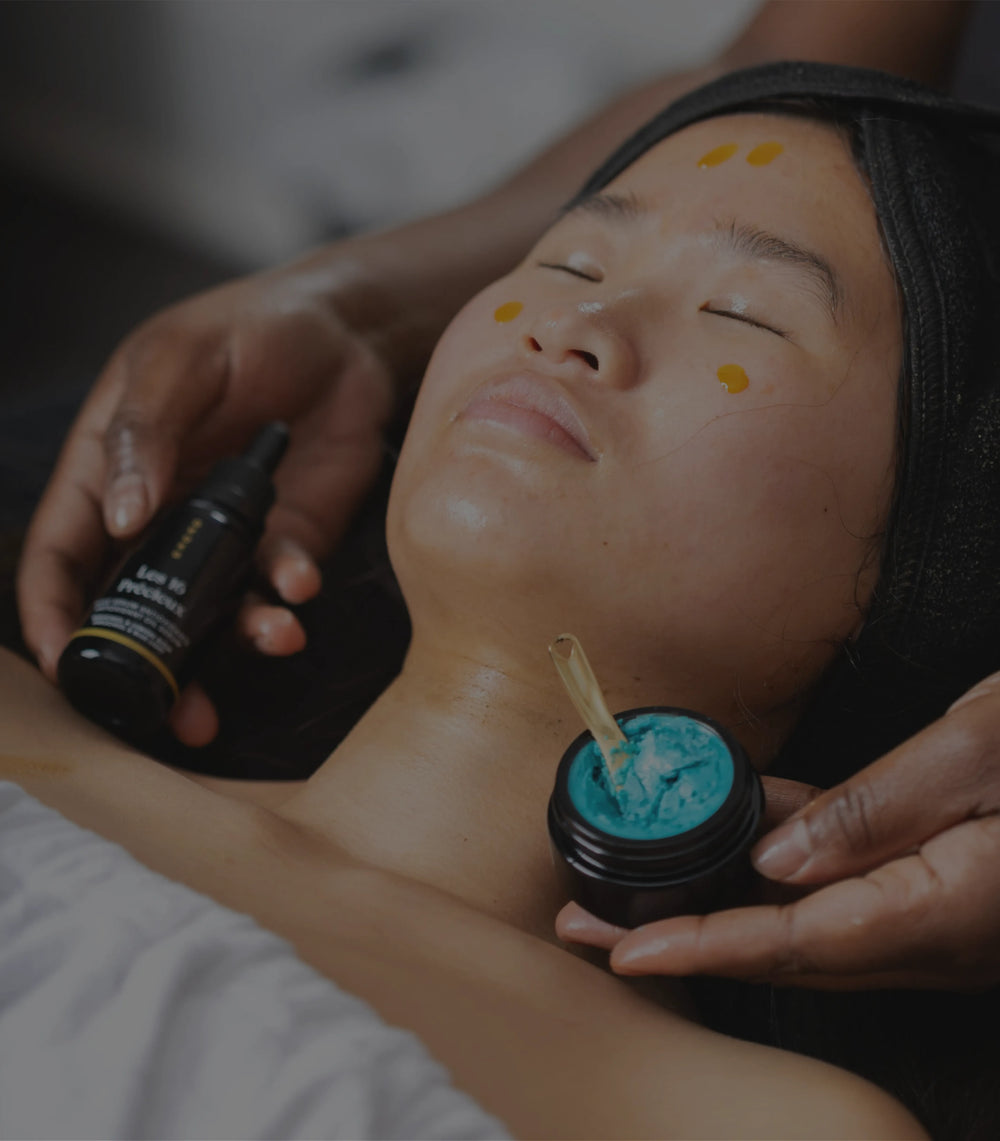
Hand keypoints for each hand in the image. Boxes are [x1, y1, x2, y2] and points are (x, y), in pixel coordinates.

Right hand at [17, 258, 397, 744]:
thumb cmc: (249, 328)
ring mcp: (226, 535)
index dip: (55, 615)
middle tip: (180, 709)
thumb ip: (144, 433)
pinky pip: (277, 584)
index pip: (63, 555)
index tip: (68, 666)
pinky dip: (288, 595)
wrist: (345, 334)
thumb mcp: (180, 363)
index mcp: (112, 472)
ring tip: (272, 639)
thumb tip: (121, 515)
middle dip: (153, 663)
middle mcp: (163, 517)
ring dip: (236, 642)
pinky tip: (300, 586)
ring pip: (213, 612)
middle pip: (138, 608)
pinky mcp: (285, 538)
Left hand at [556, 673, 999, 989]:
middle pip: (781, 946)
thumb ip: (877, 810)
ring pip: (801, 922)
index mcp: (943, 904)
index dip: (703, 947)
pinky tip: (733, 824)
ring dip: (714, 906)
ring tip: (634, 888)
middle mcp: (930, 929)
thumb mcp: (982, 749)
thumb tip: (778, 856)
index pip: (796, 939)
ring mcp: (931, 915)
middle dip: (680, 940)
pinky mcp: (932, 889)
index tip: (624, 951)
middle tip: (590, 924)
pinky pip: (838, 884)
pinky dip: (775, 862)